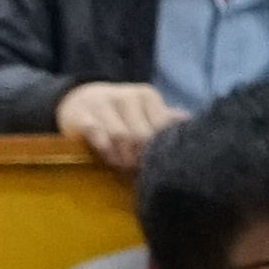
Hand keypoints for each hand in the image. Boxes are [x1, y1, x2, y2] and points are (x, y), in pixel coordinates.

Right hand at [52, 79, 172, 165]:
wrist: (78, 99)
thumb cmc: (118, 112)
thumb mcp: (143, 110)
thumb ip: (164, 119)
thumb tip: (190, 125)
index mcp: (146, 95)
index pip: (161, 126)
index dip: (159, 149)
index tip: (156, 164)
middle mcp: (127, 96)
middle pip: (141, 134)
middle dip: (141, 158)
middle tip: (140, 173)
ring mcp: (103, 104)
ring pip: (120, 136)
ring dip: (124, 158)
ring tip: (125, 170)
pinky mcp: (82, 115)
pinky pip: (96, 134)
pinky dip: (105, 150)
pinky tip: (110, 161)